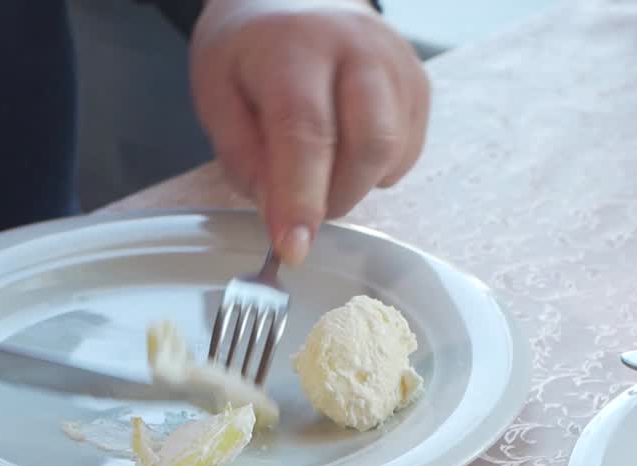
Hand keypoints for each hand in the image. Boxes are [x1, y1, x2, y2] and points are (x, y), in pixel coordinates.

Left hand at [189, 0, 429, 264]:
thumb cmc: (251, 49)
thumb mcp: (217, 94)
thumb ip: (244, 157)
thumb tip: (279, 216)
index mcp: (297, 46)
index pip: (307, 132)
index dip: (301, 198)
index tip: (293, 248)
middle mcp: (358, 47)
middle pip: (369, 146)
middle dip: (335, 197)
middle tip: (301, 206)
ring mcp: (398, 63)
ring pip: (393, 155)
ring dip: (354, 184)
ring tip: (318, 166)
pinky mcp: (419, 84)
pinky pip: (407, 153)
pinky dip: (375, 171)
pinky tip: (345, 148)